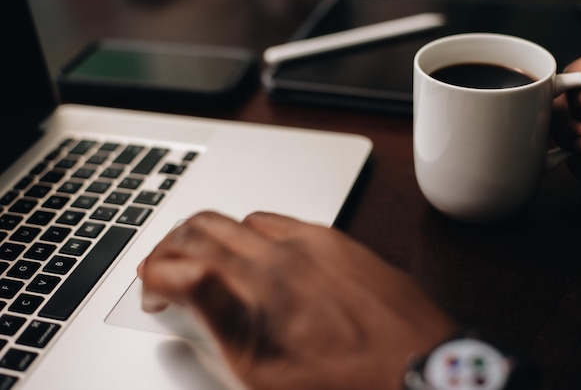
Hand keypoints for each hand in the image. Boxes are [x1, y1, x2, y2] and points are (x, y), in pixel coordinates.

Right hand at [137, 211, 456, 389]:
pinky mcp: (338, 241)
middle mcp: (281, 255)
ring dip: (215, 234)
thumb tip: (189, 297)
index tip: (152, 292)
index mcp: (256, 291)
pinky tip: (260, 253)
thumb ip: (219, 324)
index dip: (155, 276)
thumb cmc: (348, 385)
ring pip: (242, 218)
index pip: (182, 264)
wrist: (419, 373)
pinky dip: (257, 231)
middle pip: (205, 226)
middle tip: (164, 266)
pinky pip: (284, 220)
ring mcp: (312, 242)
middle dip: (173, 243)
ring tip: (207, 257)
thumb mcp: (264, 374)